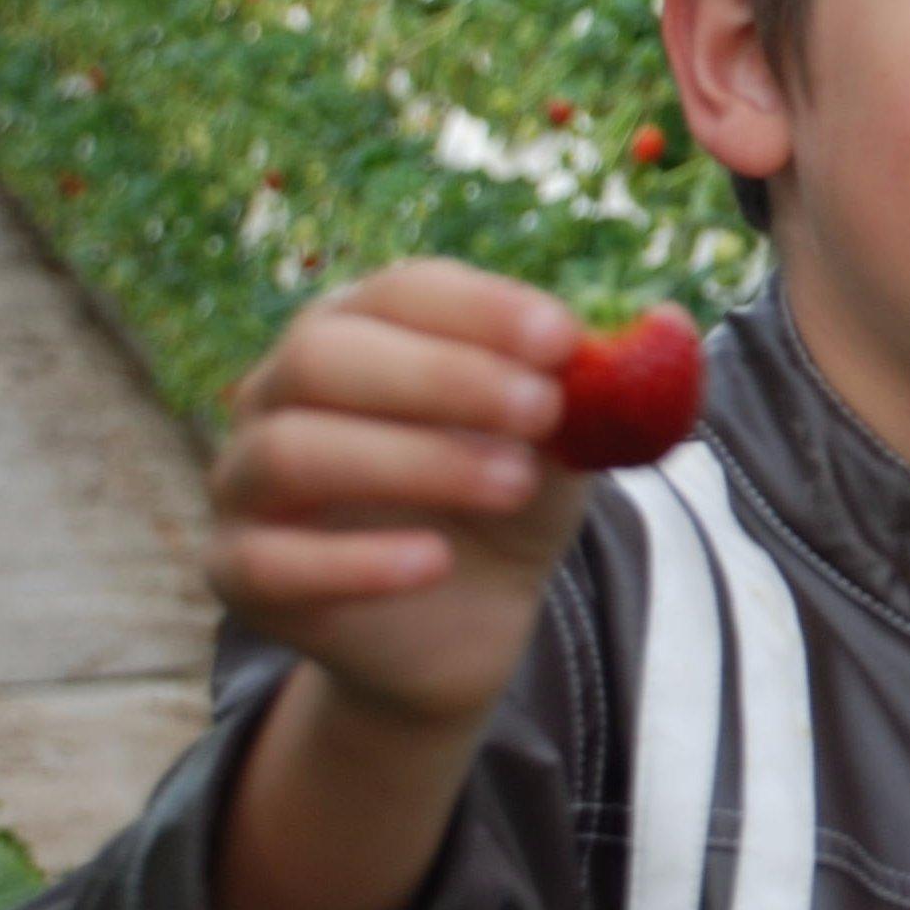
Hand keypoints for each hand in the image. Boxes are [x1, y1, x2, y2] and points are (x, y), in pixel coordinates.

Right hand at [205, 261, 600, 727]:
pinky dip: (354, 560)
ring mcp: (245, 480)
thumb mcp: (565, 440)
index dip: (479, 309)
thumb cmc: (505, 496)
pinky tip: (435, 562)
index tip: (565, 338)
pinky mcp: (238, 570)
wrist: (466, 618)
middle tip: (541, 409)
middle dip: (441, 376)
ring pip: (292, 450)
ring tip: (513, 483)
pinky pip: (270, 559)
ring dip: (412, 460)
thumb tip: (670, 325)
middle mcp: (282, 391)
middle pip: (326, 354)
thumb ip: (602, 387)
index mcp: (360, 331)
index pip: (399, 291)